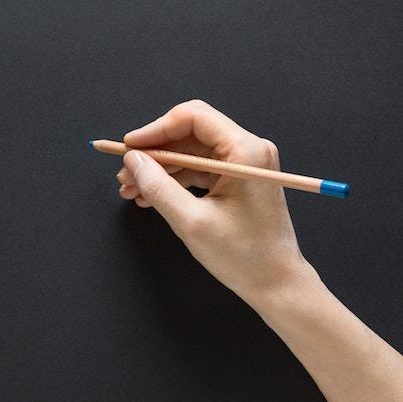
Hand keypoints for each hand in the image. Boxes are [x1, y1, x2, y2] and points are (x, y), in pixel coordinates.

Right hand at [116, 100, 316, 307]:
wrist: (276, 284)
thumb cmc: (244, 257)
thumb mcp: (191, 222)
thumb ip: (158, 187)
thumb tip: (132, 160)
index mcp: (245, 152)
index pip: (193, 117)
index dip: (156, 128)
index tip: (129, 146)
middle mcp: (248, 150)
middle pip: (189, 133)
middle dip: (154, 152)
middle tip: (126, 173)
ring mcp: (244, 164)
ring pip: (190, 152)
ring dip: (159, 168)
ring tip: (132, 189)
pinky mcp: (238, 178)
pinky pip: (198, 168)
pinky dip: (174, 180)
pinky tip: (150, 196)